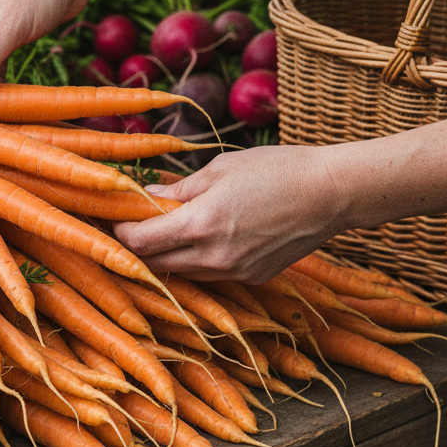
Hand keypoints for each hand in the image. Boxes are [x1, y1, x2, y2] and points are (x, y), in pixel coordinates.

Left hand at [112, 145, 347, 283]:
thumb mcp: (220, 169)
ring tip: (162, 231)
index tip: (113, 218)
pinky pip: (211, 274)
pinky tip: (202, 239)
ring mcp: (235, 272)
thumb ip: (179, 190)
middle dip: (137, 247)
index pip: (139, 241)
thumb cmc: (277, 170)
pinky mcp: (253, 277)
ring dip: (166, 256)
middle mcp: (214, 257)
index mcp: (201, 224)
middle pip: (154, 263)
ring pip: (181, 273)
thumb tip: (145, 197)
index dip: (119, 231)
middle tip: (129, 225)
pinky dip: (197, 260)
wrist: (333, 194)